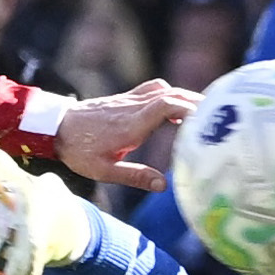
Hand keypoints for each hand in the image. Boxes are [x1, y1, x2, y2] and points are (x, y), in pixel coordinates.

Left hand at [40, 79, 194, 193]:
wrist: (54, 127)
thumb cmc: (78, 151)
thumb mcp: (104, 171)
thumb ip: (135, 176)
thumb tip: (164, 184)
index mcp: (130, 124)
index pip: (166, 105)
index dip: (189, 107)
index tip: (208, 119)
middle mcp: (133, 107)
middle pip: (171, 94)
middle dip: (197, 102)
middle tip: (219, 116)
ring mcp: (129, 100)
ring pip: (165, 90)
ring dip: (186, 97)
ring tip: (205, 113)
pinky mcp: (126, 98)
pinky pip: (155, 90)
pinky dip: (172, 95)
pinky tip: (178, 109)